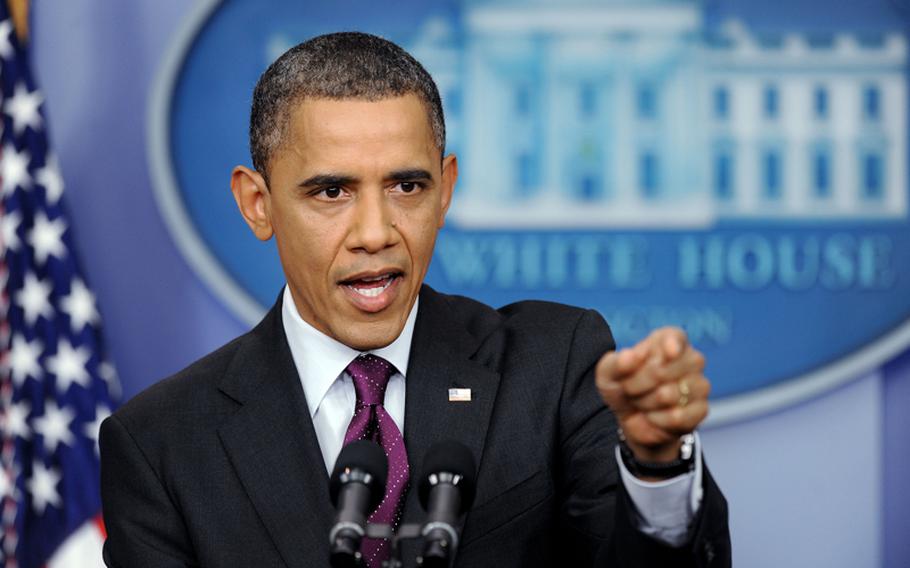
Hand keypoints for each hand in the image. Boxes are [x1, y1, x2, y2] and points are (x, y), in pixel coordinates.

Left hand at [595, 327, 709, 463]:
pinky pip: (677, 416)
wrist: (632, 418)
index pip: (675, 337)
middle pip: (661, 370)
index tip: (668, 353)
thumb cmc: (623, 385)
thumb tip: (630, 356)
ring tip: (642, 401)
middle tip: (630, 389)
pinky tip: (654, 416)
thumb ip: (616, 362)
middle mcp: (691, 359)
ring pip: (667, 395)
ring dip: (644, 403)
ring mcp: (700, 384)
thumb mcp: (608, 373)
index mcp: (669, 340)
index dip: (670, 345)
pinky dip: (657, 420)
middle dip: (635, 384)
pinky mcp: (701, 410)